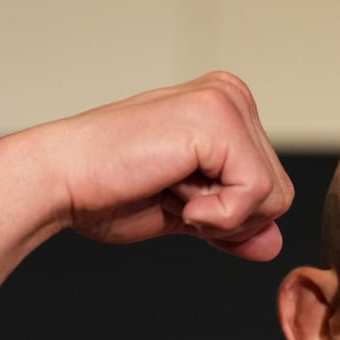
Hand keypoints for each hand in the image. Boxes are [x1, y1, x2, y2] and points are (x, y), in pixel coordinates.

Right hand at [22, 72, 294, 261]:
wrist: (60, 183)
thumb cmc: (108, 193)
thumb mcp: (187, 214)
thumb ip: (233, 224)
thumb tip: (275, 244)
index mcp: (226, 111)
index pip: (270, 190)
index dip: (230, 217)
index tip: (174, 195)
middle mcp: (231, 96)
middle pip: (279, 194)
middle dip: (229, 217)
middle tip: (169, 191)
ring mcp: (227, 102)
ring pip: (273, 197)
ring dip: (219, 214)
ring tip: (168, 185)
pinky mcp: (219, 120)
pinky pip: (256, 194)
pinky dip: (218, 214)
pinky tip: (172, 188)